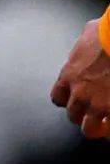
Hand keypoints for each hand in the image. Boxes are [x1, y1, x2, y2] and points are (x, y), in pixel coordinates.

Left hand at [51, 20, 109, 138]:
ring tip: (105, 125)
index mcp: (69, 75)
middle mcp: (80, 93)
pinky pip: (108, 132)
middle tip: (94, 113)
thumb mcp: (90, 33)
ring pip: (89, 129)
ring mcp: (98, 105)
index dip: (68, 100)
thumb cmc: (108, 32)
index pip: (58, 98)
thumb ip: (86, 44)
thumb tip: (91, 38)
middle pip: (73, 115)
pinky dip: (109, 131)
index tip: (76, 99)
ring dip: (97, 127)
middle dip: (84, 115)